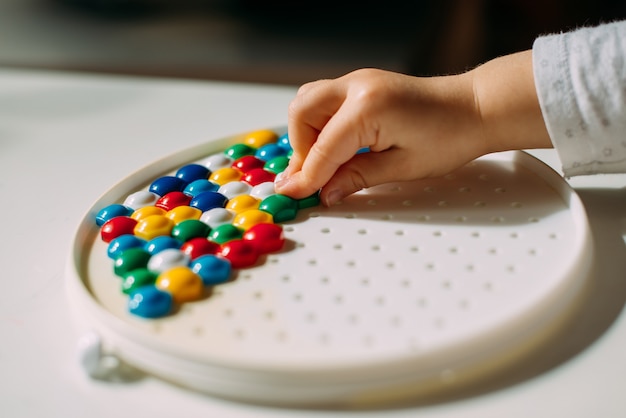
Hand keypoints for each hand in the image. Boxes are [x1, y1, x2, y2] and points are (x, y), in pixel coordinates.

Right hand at [274, 52, 550, 205]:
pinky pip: (325, 102)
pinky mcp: (361, 85)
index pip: (322, 148)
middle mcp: (357, 86)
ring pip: (308, 102)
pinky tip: (334, 148)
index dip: (306, 176)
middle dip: (301, 149)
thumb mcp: (402, 168)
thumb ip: (357, 178)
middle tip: (312, 178)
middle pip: (301, 113)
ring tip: (323, 164)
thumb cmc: (450, 135)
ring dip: (308, 135)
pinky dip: (321, 125)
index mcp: (368, 106)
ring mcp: (358, 81)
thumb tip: (326, 192)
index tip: (294, 195)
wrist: (475, 108)